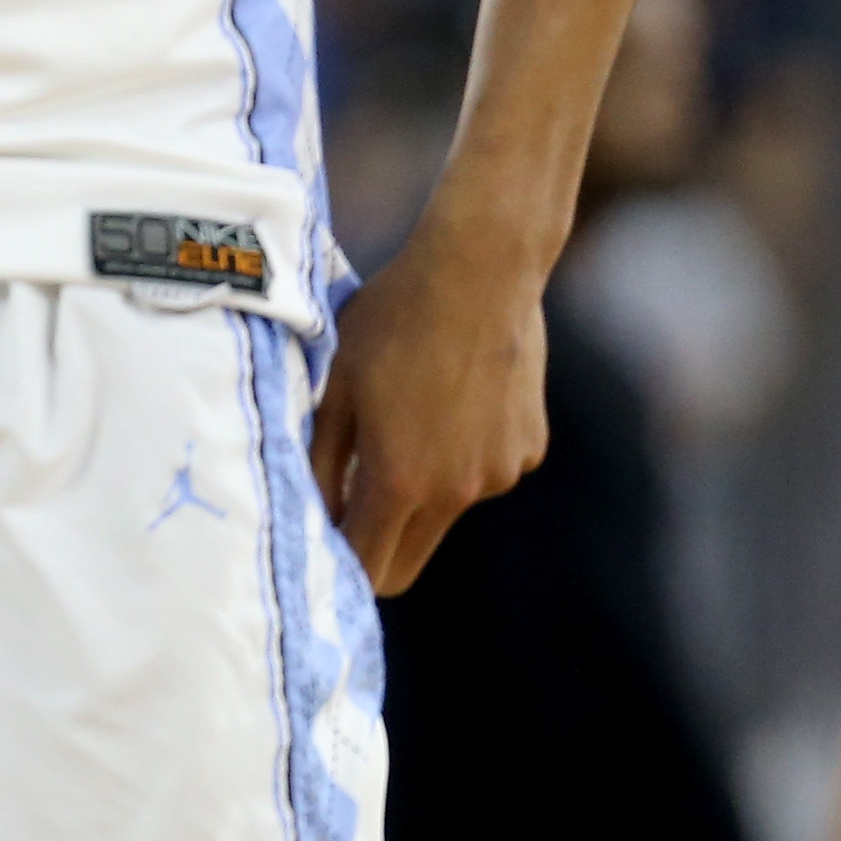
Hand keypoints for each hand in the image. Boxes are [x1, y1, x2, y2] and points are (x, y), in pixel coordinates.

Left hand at [311, 212, 551, 591]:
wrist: (480, 272)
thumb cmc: (391, 322)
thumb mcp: (334, 386)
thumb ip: (319, 459)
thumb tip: (310, 514)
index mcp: (400, 481)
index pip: (368, 567)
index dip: (339, 568)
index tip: (319, 553)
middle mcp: (457, 492)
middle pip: (409, 559)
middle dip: (375, 549)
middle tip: (345, 509)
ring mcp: (500, 474)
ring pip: (446, 510)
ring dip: (419, 491)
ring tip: (405, 418)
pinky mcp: (530, 450)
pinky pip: (483, 472)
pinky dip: (461, 456)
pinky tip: (451, 397)